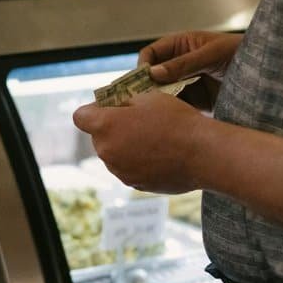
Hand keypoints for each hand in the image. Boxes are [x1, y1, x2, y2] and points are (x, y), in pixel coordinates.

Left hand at [72, 91, 203, 193]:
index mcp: (104, 126)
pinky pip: (128, 168)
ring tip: (153, 138)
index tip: (111, 107)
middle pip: (98, 137)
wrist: (202, 153)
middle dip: (112, 128)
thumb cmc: (176, 120)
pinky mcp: (133, 184)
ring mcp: (119, 170)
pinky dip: (137, 161)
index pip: (80, 116)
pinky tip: (159, 154)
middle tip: (138, 120)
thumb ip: (122, 103)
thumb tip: (114, 108)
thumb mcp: (147, 98)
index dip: (93, 110)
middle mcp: (106, 151)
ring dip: (125, 145)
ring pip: (113, 154)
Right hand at [139, 31, 240, 110]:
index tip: (143, 80)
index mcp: (181, 46)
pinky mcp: (197, 103)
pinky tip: (172, 120)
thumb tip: (153, 73)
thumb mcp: (212, 54)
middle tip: (141, 102)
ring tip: (156, 113)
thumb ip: (184, 63)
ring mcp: (187, 85)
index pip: (151, 54)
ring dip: (158, 103)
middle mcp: (180, 66)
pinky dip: (172, 114)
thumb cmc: (241, 52)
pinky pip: (178, 108)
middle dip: (146, 88)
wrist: (268, 74)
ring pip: (163, 95)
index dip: (143, 66)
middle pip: (153, 77)